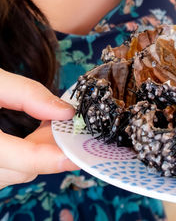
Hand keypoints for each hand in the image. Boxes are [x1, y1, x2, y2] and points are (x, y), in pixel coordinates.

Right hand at [0, 68, 78, 188]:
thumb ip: (25, 93)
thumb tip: (65, 112)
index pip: (19, 160)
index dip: (49, 158)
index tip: (76, 154)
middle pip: (22, 170)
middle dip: (49, 149)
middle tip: (67, 125)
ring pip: (16, 174)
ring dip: (38, 153)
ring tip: (46, 125)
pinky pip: (7, 171)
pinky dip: (24, 156)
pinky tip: (31, 135)